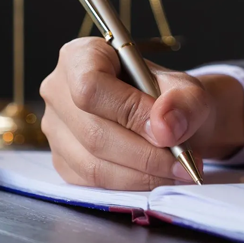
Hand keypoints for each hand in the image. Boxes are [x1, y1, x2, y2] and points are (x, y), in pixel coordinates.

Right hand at [39, 38, 243, 189]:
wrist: (166, 119)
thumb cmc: (169, 97)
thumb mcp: (188, 90)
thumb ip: (184, 102)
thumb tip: (165, 128)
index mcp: (80, 56)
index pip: (91, 86)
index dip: (130, 112)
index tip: (166, 130)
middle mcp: (57, 90)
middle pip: (94, 133)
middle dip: (145, 155)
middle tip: (182, 161)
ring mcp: (55, 129)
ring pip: (93, 164)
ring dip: (141, 176)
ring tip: (175, 171)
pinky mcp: (62, 161)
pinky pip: (92, 183)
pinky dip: (130, 186)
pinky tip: (155, 178)